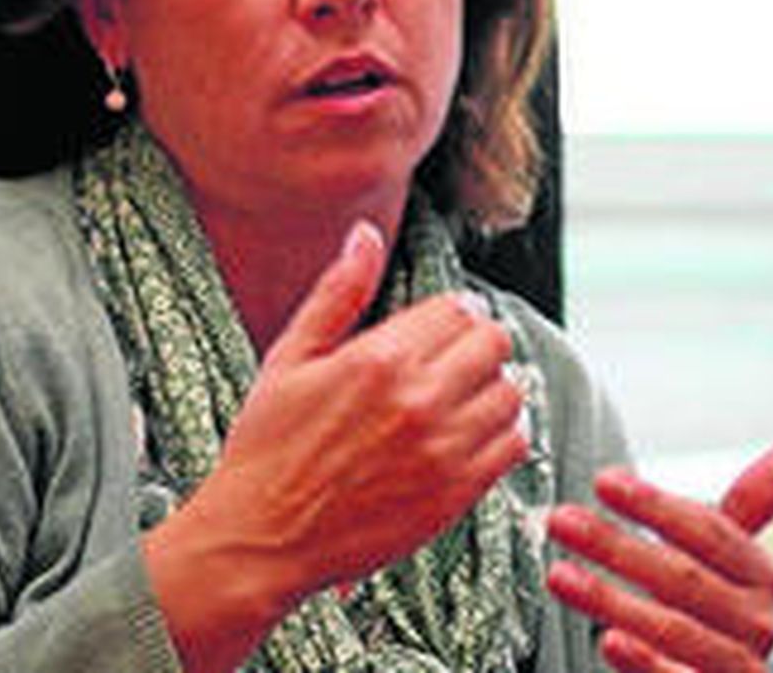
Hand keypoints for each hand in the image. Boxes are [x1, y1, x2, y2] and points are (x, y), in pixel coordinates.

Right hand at [145, 221, 528, 671]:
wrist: (260, 538)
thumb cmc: (267, 444)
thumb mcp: (290, 358)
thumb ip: (338, 293)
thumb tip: (365, 234)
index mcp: (380, 358)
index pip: (458, 309)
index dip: (451, 314)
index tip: (438, 329)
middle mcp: (418, 400)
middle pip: (493, 343)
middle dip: (475, 345)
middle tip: (451, 362)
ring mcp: (441, 450)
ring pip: (510, 393)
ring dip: (491, 389)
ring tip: (460, 398)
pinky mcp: (454, 495)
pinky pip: (512, 446)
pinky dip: (501, 435)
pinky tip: (469, 436)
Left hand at [546, 442, 772, 672]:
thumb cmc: (711, 620)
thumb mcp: (725, 563)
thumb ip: (751, 507)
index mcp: (759, 577)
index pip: (709, 531)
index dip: (655, 505)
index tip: (602, 481)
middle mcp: (757, 623)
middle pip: (683, 576)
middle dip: (617, 545)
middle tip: (560, 520)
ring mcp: (737, 667)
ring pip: (674, 628)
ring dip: (610, 600)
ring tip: (559, 575)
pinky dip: (644, 661)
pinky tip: (607, 641)